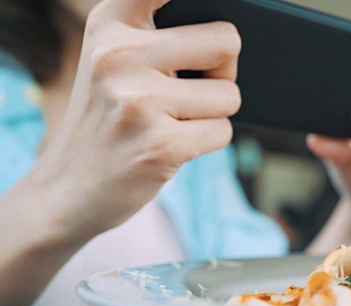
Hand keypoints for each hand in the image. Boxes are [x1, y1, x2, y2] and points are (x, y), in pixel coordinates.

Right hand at [27, 0, 240, 243]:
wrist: (67, 190)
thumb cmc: (106, 122)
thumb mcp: (112, 61)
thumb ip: (159, 35)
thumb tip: (229, 37)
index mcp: (111, 24)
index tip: (205, 1)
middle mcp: (120, 54)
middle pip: (227, 41)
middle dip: (224, 71)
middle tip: (194, 89)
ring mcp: (139, 100)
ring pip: (230, 95)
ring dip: (213, 115)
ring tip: (172, 123)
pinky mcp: (160, 144)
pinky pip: (223, 132)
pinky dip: (206, 142)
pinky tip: (170, 146)